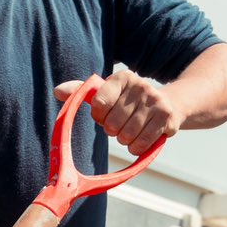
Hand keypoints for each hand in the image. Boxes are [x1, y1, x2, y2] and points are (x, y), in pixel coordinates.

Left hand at [54, 65, 184, 155]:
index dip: (98, 116)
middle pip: (112, 123)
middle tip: (120, 124)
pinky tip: (140, 139)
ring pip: (126, 135)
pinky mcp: (167, 118)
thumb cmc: (129, 100)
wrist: (170, 103)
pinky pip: (141, 144)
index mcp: (122, 77)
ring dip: (124, 140)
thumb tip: (57, 92)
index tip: (104, 115)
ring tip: (130, 131)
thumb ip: (81, 92)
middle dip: (112, 130)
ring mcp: (155, 101)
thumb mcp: (107, 91)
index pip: (99, 103)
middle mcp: (140, 85)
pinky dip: (136, 148)